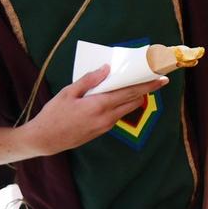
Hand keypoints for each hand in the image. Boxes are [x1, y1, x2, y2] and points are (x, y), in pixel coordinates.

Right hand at [23, 66, 167, 157]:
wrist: (46, 139)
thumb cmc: (54, 114)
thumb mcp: (69, 92)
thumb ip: (89, 80)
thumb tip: (106, 69)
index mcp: (99, 105)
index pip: (130, 93)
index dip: (147, 86)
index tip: (161, 80)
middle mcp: (107, 117)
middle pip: (133, 102)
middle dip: (145, 91)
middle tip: (154, 79)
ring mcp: (105, 126)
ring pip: (126, 109)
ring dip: (133, 98)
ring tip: (137, 85)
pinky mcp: (101, 131)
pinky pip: (116, 115)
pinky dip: (121, 105)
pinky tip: (116, 96)